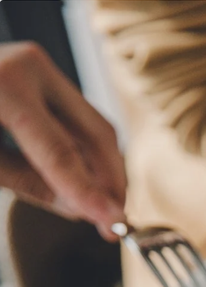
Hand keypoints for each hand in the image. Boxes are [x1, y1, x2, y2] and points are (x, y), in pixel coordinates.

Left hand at [0, 42, 125, 237]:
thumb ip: (28, 185)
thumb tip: (78, 209)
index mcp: (3, 86)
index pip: (60, 152)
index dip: (89, 193)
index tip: (111, 222)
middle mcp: (27, 66)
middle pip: (94, 132)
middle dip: (109, 179)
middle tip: (114, 218)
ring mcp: (34, 64)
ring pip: (91, 125)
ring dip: (100, 168)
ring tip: (99, 206)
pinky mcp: (35, 72)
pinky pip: (75, 117)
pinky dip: (82, 152)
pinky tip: (80, 181)